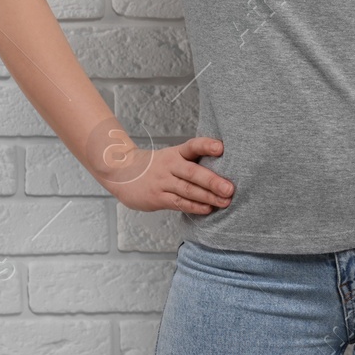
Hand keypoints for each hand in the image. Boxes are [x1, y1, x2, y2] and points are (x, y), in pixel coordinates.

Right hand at [94, 135, 234, 214]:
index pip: (192, 146)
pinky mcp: (157, 197)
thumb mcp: (172, 157)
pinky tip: (207, 209)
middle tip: (230, 188)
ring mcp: (163, 182)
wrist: (124, 174)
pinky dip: (194, 206)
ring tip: (225, 201)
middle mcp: (170, 165)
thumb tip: (225, 170)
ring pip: (187, 190)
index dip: (206, 146)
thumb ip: (193, 162)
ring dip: (208, 197)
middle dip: (213, 181)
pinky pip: (178, 203)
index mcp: (176, 152)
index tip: (221, 147)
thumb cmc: (158, 166)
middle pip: (192, 172)